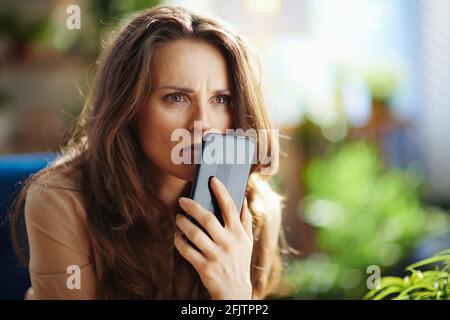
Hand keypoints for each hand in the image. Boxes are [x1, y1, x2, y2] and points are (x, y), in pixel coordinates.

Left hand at [174, 176, 252, 299]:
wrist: (234, 291)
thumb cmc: (240, 261)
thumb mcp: (247, 241)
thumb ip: (245, 220)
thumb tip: (243, 199)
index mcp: (238, 234)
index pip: (230, 208)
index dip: (221, 192)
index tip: (212, 180)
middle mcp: (227, 243)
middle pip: (207, 218)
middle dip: (192, 206)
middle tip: (182, 200)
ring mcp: (215, 255)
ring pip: (194, 234)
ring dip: (182, 223)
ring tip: (178, 217)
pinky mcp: (204, 267)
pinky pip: (186, 250)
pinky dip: (179, 241)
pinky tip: (177, 235)